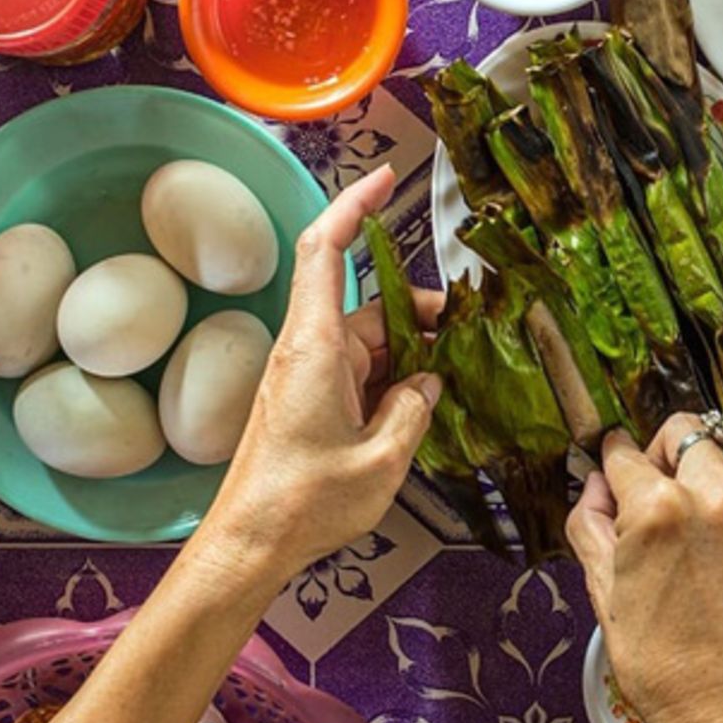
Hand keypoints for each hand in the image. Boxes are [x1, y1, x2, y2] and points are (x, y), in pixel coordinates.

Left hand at [199, 166, 442, 586]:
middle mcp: (306, 350)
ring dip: (411, 351)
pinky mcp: (307, 401)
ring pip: (368, 342)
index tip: (386, 178)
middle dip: (422, 310)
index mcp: (315, 346)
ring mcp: (305, 376)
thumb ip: (414, 410)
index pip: (326, 249)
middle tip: (473, 328)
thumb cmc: (303, 503)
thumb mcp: (381, 459)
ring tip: (459, 374)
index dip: (354, 205)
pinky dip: (393, 377)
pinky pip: (358, 372)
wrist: (249, 544)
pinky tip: (425, 402)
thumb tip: (428, 382)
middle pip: (368, 305)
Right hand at [568, 414, 722, 722]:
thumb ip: (590, 519)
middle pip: (685, 433)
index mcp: (660, 508)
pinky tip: (722, 564)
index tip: (614, 458)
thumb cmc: (660, 658)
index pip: (626, 450)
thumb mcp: (601, 586)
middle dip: (663, 455)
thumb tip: (596, 485)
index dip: (613, 457)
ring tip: (693, 545)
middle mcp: (718, 499)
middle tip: (655, 493)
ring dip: (704, 490)